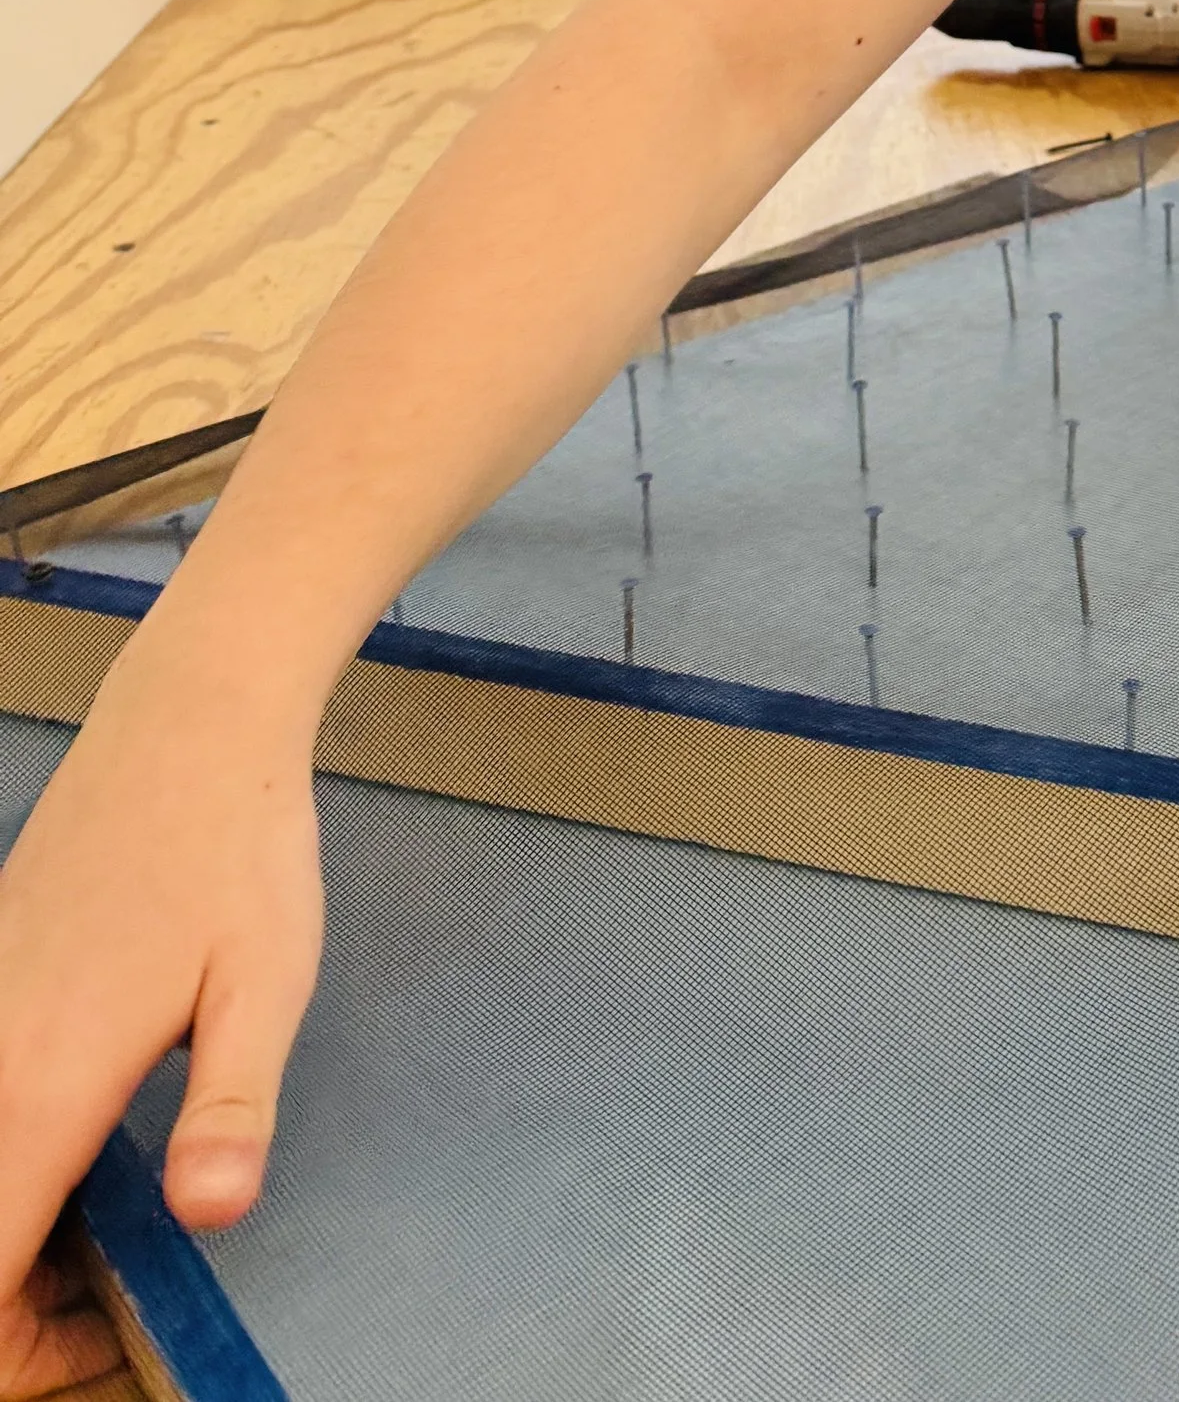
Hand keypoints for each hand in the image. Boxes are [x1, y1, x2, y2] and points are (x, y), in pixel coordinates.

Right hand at [0, 666, 324, 1396]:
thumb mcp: (266, 984)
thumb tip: (210, 1215)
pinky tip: (89, 1150)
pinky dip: (9, 1171)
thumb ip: (232, 1110)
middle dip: (18, 1312)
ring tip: (113, 1235)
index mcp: (42, 1087)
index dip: (27, 1352)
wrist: (188, 724)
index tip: (106, 1339)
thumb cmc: (234, 849)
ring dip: (12, 1242)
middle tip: (118, 1299)